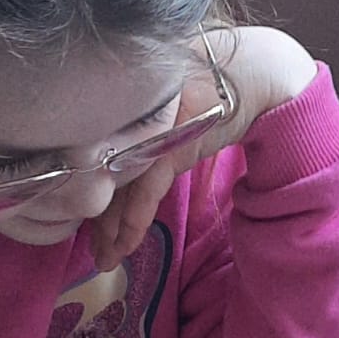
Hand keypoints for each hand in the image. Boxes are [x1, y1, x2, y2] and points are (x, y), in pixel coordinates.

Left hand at [91, 26, 316, 272]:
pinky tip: (122, 248)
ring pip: (118, 193)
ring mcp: (144, 137)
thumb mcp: (175, 113)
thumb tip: (136, 164)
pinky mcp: (164, 152)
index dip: (93, 194)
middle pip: (104, 179)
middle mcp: (129, 124)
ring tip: (103, 260)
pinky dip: (132, 226)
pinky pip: (142, 198)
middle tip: (91, 250)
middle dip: (97, 220)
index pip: (102, 160)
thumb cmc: (216, 90)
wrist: (249, 77)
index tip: (88, 221)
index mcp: (128, 112)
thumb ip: (152, 133)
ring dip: (110, 232)